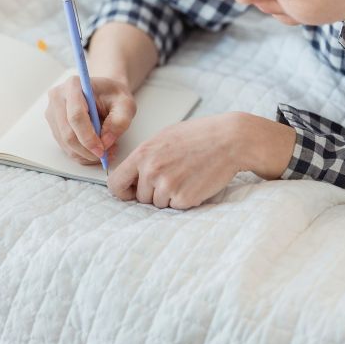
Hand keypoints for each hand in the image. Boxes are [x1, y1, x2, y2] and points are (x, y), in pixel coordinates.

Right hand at [45, 75, 136, 165]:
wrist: (104, 92)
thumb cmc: (113, 95)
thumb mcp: (126, 104)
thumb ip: (120, 121)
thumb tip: (105, 142)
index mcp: (73, 85)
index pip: (76, 116)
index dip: (88, 137)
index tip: (102, 150)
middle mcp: (58, 97)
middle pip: (67, 133)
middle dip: (87, 150)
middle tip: (106, 155)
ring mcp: (53, 112)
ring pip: (65, 144)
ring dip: (86, 154)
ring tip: (106, 150)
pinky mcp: (54, 125)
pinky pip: (66, 147)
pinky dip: (82, 154)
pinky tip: (96, 149)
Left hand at [107, 112, 296, 208]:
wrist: (229, 140)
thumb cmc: (198, 136)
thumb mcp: (163, 138)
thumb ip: (145, 157)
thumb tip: (131, 175)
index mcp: (142, 154)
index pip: (115, 183)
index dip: (123, 191)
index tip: (130, 191)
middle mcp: (151, 171)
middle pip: (140, 198)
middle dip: (152, 193)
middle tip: (172, 177)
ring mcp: (167, 186)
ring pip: (158, 204)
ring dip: (169, 196)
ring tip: (185, 176)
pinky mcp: (184, 198)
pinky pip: (176, 207)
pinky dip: (185, 199)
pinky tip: (195, 182)